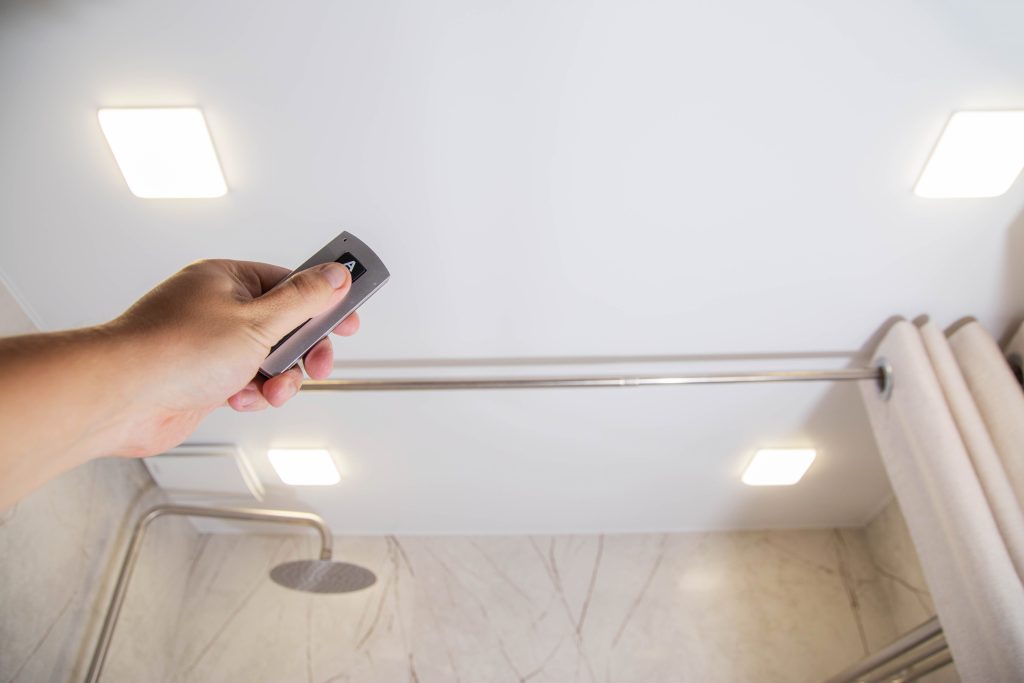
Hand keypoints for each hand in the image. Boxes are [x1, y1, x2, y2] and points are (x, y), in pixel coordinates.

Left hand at [104, 259, 359, 455]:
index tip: (349, 319)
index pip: (291, 283)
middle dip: (303, 350)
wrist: (121, 398)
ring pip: (269, 359)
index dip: (324, 302)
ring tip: (271, 389)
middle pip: (285, 325)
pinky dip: (252, 394)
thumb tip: (336, 274)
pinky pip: (247, 383)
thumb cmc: (174, 350)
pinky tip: (240, 398)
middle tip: (317, 363)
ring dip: (278, 379)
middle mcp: (218, 308)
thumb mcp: (258, 321)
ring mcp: (210, 344)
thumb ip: (304, 299)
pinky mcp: (204, 378)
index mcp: (228, 280)